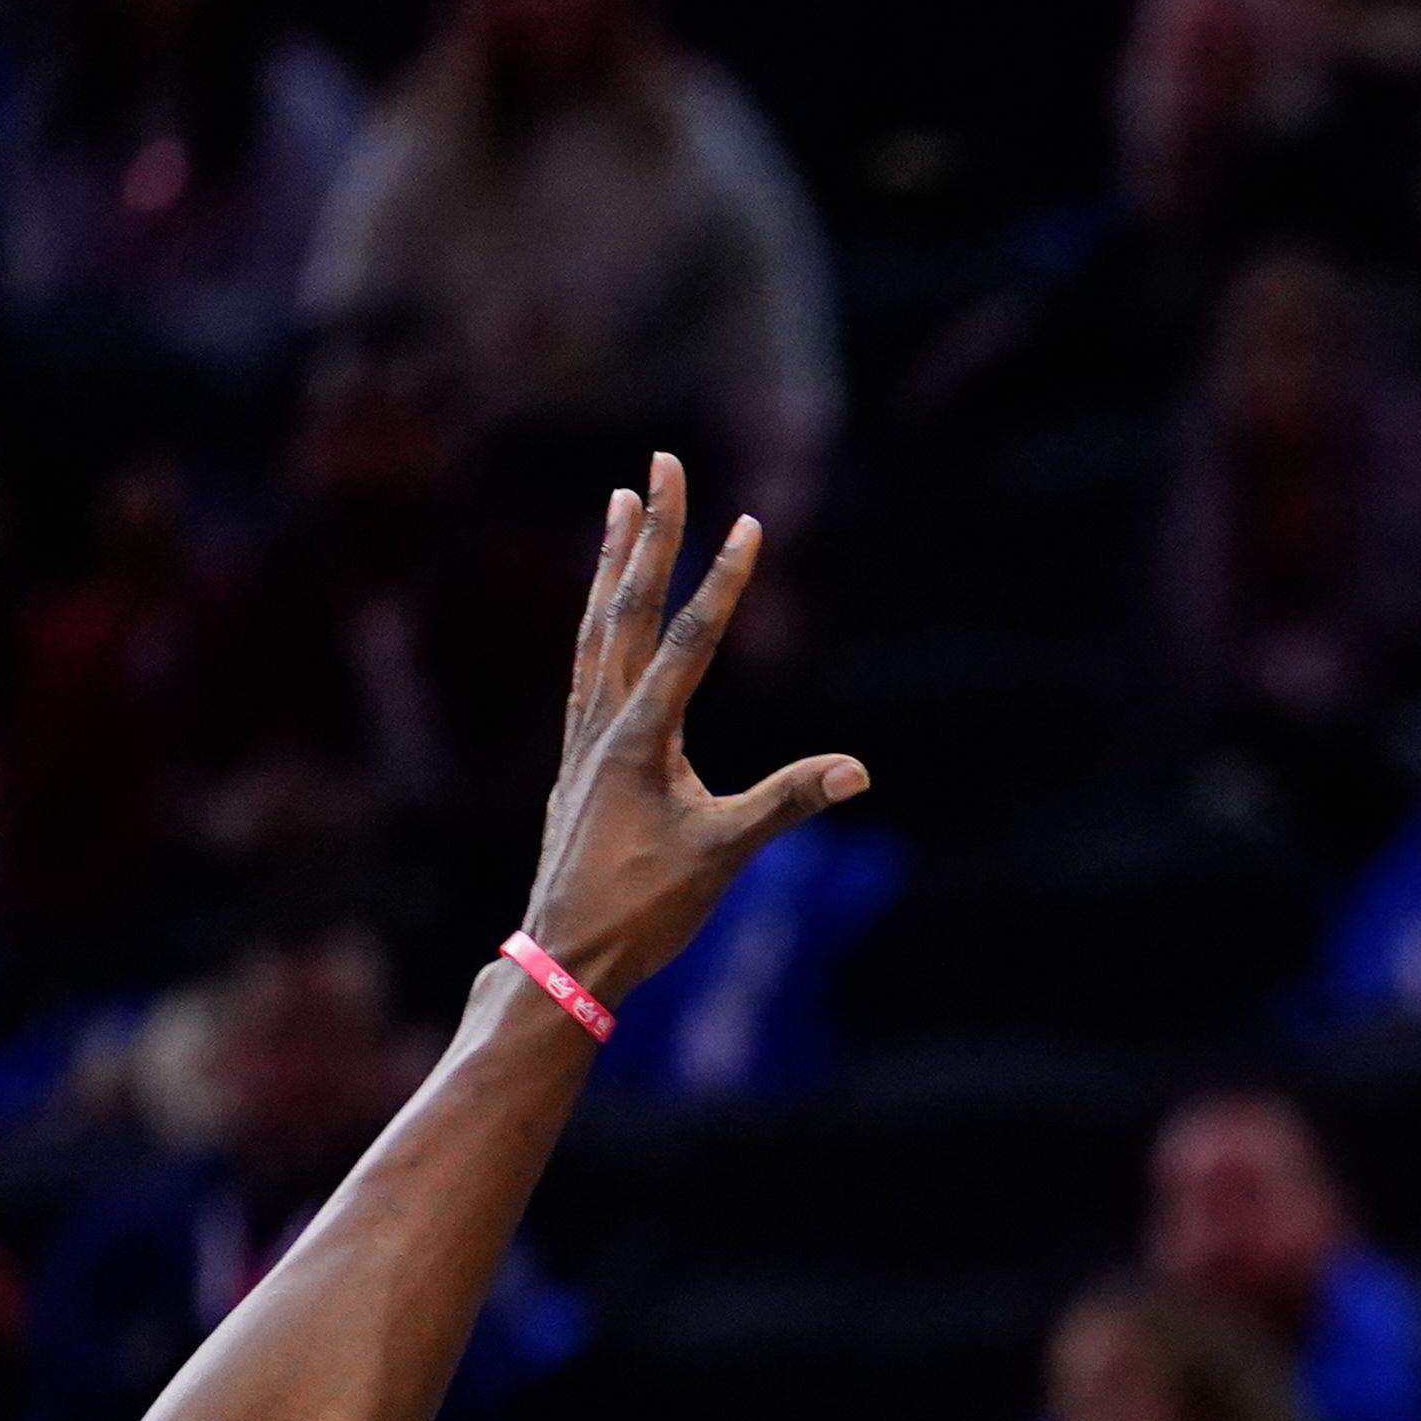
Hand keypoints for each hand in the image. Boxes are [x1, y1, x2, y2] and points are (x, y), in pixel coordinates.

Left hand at [513, 453, 865, 1003]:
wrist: (563, 959)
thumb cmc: (643, 911)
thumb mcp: (723, 856)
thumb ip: (787, 803)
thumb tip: (857, 770)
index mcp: (639, 738)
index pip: (688, 641)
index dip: (721, 581)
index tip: (748, 522)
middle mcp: (603, 723)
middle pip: (626, 607)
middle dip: (650, 531)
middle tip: (661, 462)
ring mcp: (583, 738)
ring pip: (597, 628)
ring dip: (611, 561)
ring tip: (619, 502)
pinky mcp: (578, 759)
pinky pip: (586, 665)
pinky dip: (599, 620)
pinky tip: (604, 610)